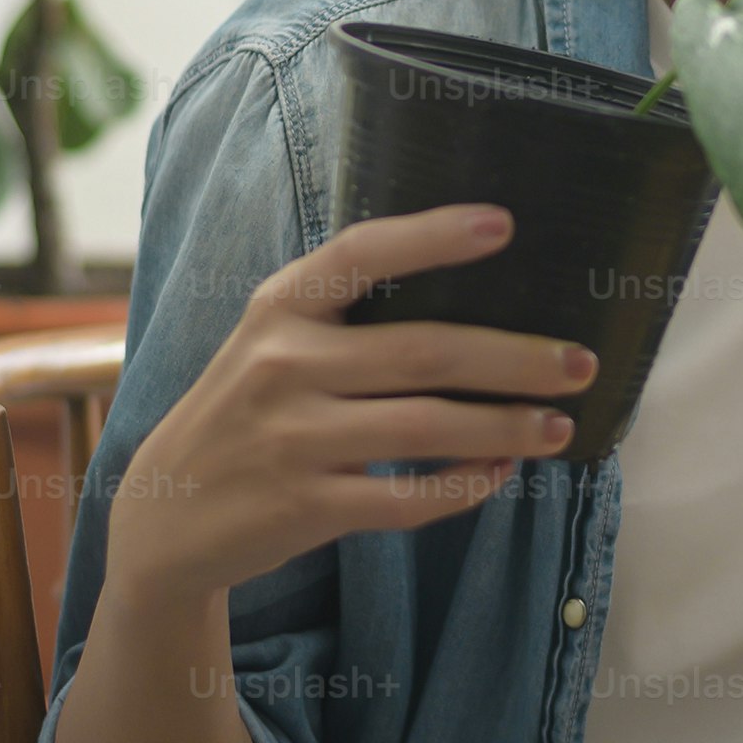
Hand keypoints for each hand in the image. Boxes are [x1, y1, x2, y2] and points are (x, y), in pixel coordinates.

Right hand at [109, 205, 598, 599]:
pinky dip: (463, 487)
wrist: (163, 518)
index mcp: (278, 308)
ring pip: (425, 427)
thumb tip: (473, 303)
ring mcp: (291, 438)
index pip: (363, 253)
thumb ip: (342, 318)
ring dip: (505, 426)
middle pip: (422, 352)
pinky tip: (500, 474)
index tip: (505, 225)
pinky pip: (406, 498)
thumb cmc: (244, 414)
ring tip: (560, 426)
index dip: (434, 236)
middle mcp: (282, 364)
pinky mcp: (303, 506)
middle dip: (514, 358)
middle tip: (579, 364)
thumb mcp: (269, 345)